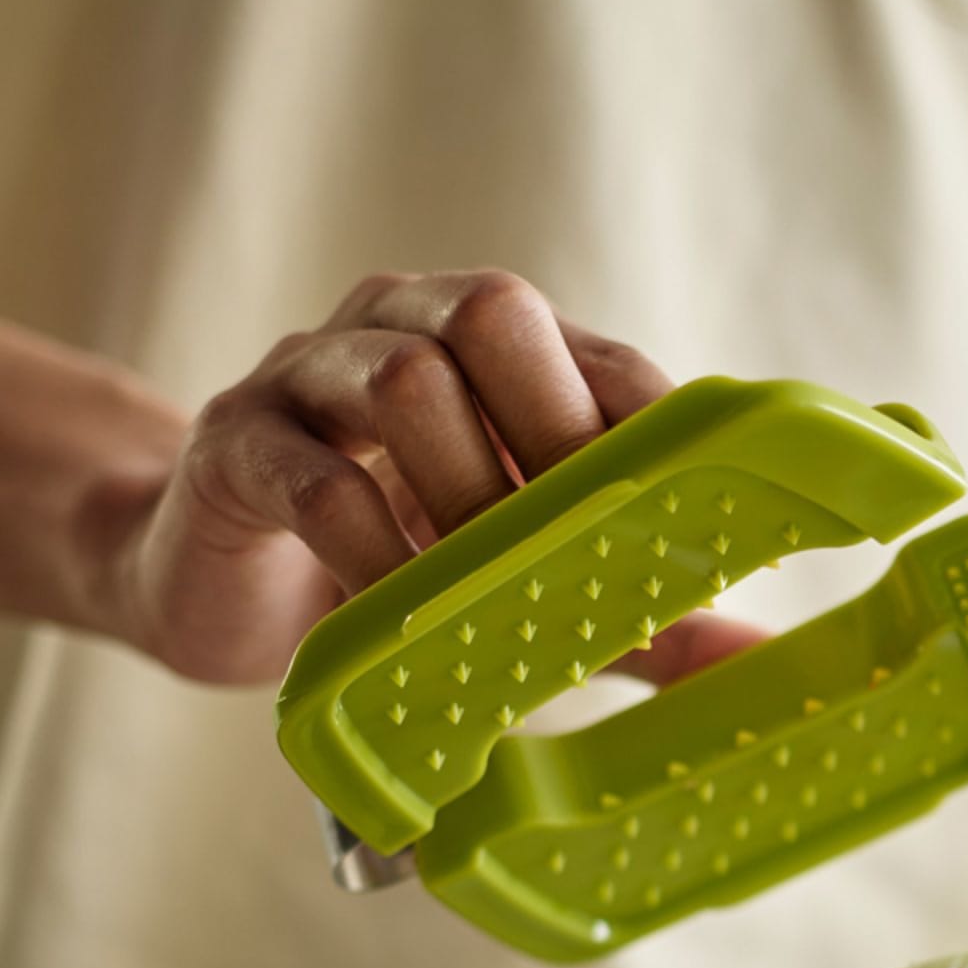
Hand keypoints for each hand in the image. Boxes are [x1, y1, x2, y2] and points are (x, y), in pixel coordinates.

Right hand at [104, 270, 759, 684]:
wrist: (214, 580)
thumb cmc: (392, 562)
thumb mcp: (527, 586)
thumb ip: (637, 615)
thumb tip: (753, 657)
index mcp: (493, 354)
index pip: (602, 359)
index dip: (657, 437)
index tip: (697, 535)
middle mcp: (401, 330)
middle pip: (492, 311)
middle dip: (556, 434)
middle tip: (584, 551)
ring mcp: (309, 379)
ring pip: (403, 380)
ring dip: (468, 499)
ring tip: (491, 596)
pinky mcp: (236, 448)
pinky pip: (316, 482)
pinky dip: (379, 558)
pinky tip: (408, 616)